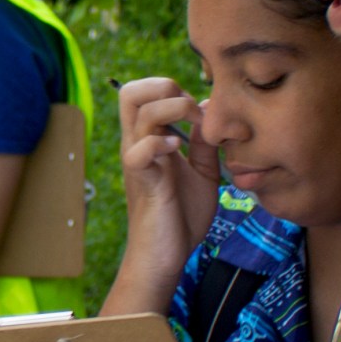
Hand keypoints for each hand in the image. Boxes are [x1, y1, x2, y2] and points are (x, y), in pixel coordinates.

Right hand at [114, 77, 220, 282]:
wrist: (167, 254)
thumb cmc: (181, 215)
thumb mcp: (203, 172)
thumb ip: (204, 143)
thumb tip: (209, 108)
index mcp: (149, 139)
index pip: (144, 92)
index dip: (173, 89)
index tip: (201, 111)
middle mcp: (137, 143)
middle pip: (130, 91)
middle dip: (164, 87)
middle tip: (192, 110)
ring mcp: (136, 160)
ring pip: (138, 110)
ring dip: (173, 108)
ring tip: (194, 126)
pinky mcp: (142, 180)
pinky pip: (138, 150)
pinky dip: (159, 143)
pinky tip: (177, 151)